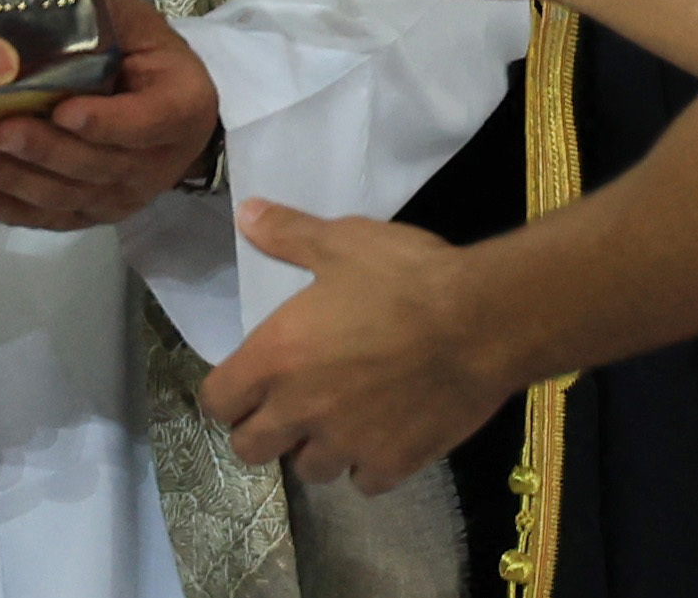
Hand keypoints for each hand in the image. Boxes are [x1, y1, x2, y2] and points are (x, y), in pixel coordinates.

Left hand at [0, 0, 219, 230]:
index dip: (104, 122)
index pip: (143, 123)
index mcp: (180, 110)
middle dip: (43, 151)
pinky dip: (1, 209)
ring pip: (65, 197)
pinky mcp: (88, 215)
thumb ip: (111, 15)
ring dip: (14, 182)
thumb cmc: (151, 62)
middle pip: (95, 166)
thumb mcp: (142, 28)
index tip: (64, 110)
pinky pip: (44, 218)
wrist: (170, 115)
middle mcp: (155, 165)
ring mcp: (120, 198)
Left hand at [203, 201, 514, 493]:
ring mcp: (348, 444)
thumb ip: (288, 234)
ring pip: (309, 470)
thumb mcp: (342, 242)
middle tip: (284, 407)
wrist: (480, 321)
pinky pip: (363, 483)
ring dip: (314, 449)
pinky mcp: (393, 464)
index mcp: (277, 357)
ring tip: (334, 422)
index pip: (217, 401)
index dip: (226, 393)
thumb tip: (246, 213)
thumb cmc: (404, 278)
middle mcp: (302, 409)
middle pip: (251, 449)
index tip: (244, 382)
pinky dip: (367, 465)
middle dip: (260, 431)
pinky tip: (380, 438)